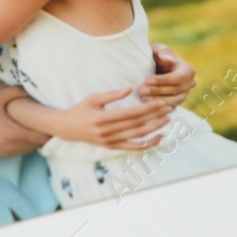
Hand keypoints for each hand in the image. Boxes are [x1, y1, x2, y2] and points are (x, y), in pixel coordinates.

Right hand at [0, 85, 49, 157]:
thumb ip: (15, 92)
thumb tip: (30, 87)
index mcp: (13, 135)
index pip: (42, 137)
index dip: (49, 128)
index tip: (51, 117)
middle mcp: (13, 147)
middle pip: (40, 144)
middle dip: (45, 133)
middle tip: (46, 119)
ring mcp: (8, 153)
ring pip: (32, 148)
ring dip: (36, 138)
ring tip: (36, 124)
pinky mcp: (4, 155)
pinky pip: (22, 150)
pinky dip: (27, 142)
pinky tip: (24, 130)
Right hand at [31, 88, 173, 149]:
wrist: (67, 128)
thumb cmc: (80, 110)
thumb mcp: (93, 98)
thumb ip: (112, 94)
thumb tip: (130, 89)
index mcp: (102, 118)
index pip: (131, 114)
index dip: (147, 108)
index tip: (160, 102)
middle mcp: (107, 132)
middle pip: (137, 125)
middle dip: (155, 116)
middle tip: (169, 108)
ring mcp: (110, 142)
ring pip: (137, 136)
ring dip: (154, 129)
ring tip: (167, 120)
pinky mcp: (112, 147)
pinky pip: (133, 147)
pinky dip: (147, 144)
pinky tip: (159, 138)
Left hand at [140, 44, 195, 107]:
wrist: (155, 67)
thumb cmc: (157, 56)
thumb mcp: (158, 50)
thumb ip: (163, 53)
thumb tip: (169, 60)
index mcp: (188, 70)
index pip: (178, 78)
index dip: (163, 80)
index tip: (148, 80)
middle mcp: (190, 84)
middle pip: (175, 90)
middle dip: (157, 91)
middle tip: (141, 90)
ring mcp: (184, 95)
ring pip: (173, 101)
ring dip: (157, 100)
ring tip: (142, 98)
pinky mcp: (176, 103)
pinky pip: (169, 108)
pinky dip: (158, 108)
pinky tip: (145, 106)